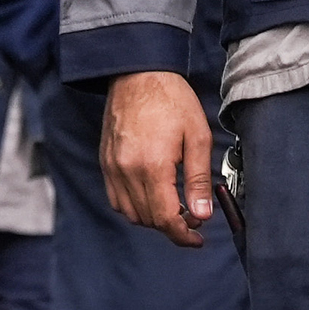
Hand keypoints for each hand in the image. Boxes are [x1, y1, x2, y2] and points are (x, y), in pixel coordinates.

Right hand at [103, 70, 218, 247]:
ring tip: (173, 205)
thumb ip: (199, 179)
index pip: (165, 218)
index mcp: (152, 165)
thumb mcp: (197, 136)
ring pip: (131, 213)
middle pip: (148, 220)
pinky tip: (152, 194)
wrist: (138, 72)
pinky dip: (134, 206)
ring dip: (153, 218)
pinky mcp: (105, 161)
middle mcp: (127, 170)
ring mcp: (112, 167)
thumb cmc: (171, 99)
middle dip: (172, 225)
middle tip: (193, 215)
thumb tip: (203, 214)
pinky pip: (116, 199)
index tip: (197, 237)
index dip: (183, 235)